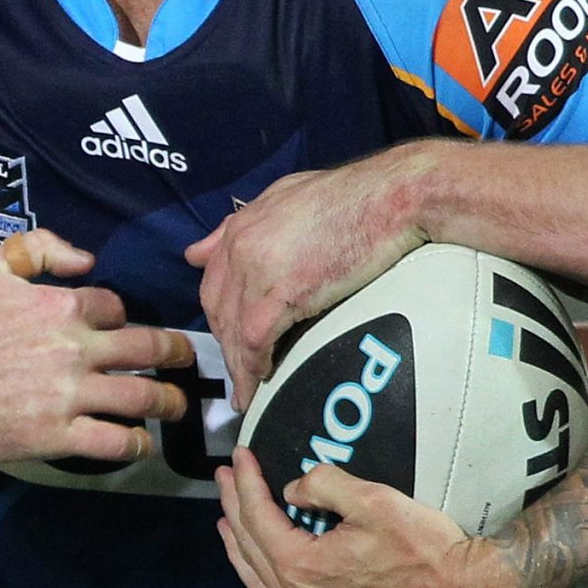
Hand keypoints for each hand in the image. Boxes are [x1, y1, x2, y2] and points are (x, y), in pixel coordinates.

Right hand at [0, 229, 193, 464]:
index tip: (123, 329)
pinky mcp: (55, 436)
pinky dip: (135, 443)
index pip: (115, 307)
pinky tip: (139, 442)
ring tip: (175, 406)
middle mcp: (73, 348)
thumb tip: (88, 260)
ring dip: (167, 402)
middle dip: (174, 353)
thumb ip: (39, 248)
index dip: (123, 317)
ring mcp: (67, 395)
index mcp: (60, 304)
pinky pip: (113, 441)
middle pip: (146, 348)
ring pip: (140, 397)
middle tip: (184, 360)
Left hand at [186, 147, 432, 407]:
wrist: (392, 197)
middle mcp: (240, 245)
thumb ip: (240, 224)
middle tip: (241, 373)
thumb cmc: (356, 196)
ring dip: (240, 366)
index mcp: (241, 225)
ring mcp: (256, 269)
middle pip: (218, 310)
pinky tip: (262, 384)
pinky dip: (255, 369)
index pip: (213, 281)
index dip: (220, 316)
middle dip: (227, 345)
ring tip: (248, 392)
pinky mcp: (281, 292)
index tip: (229, 340)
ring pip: (234, 330)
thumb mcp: (288, 196)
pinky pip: (255, 342)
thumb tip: (195, 254)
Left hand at [214, 449, 521, 587]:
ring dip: (241, 552)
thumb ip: (322, 486)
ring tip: (229, 523)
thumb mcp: (373, 500)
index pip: (256, 517)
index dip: (245, 482)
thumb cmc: (425, 547)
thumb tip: (291, 492)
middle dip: (233, 510)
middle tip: (224, 479)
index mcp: (299, 570)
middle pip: (249, 552)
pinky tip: (262, 576)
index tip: (238, 455)